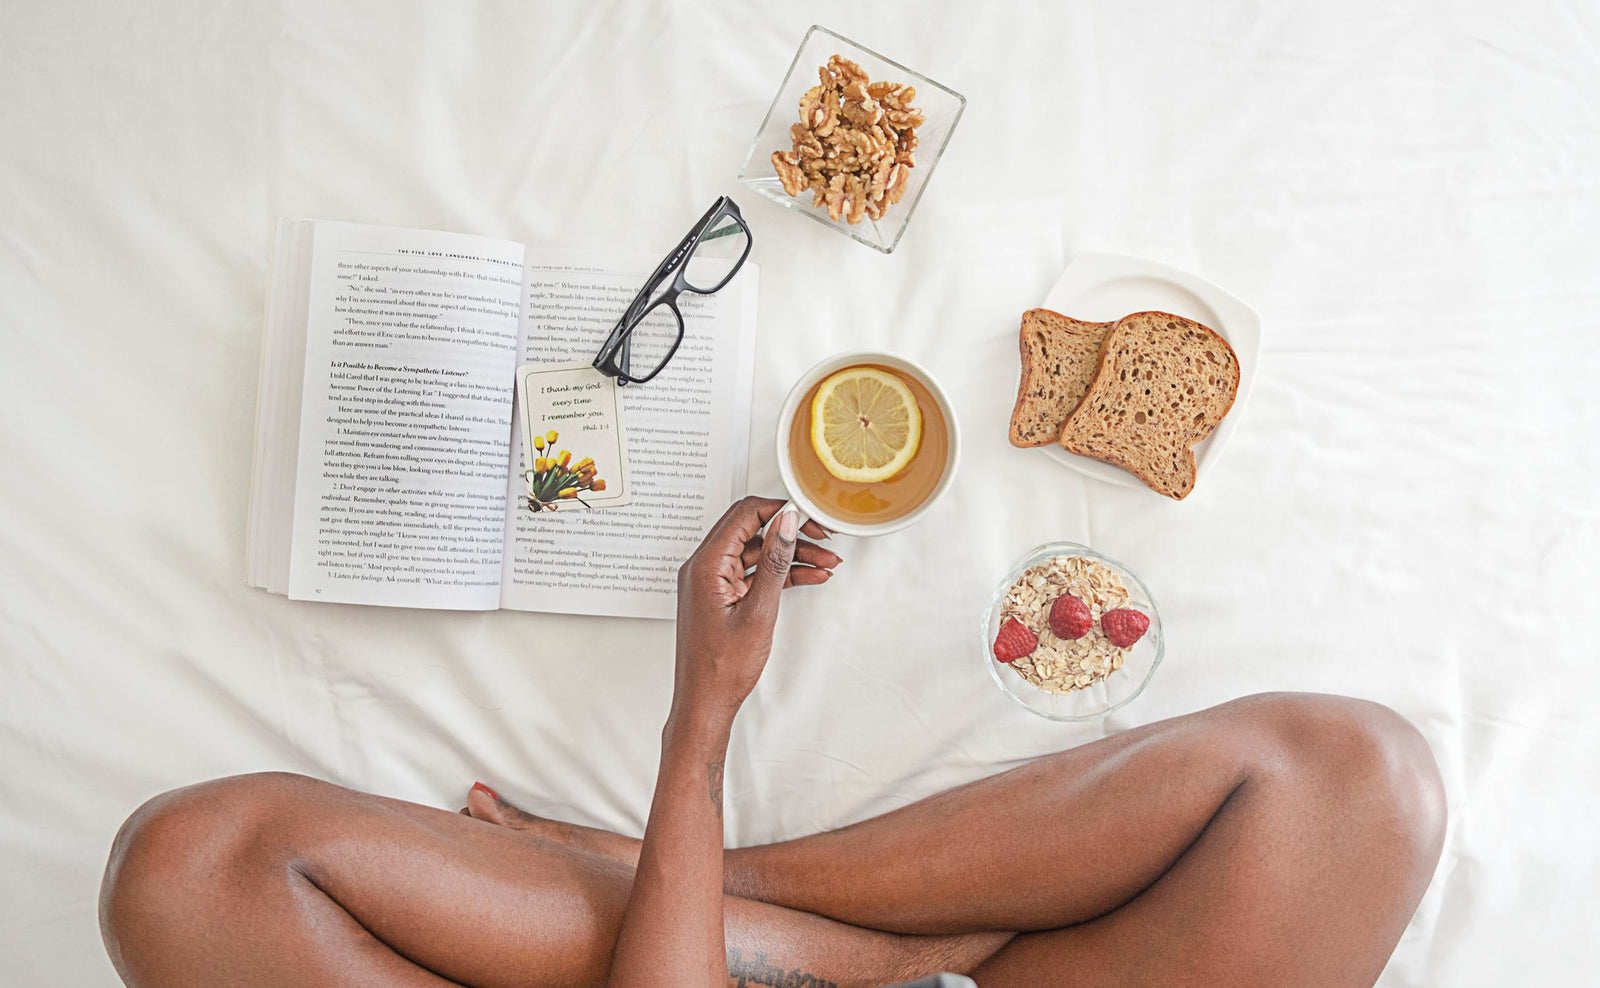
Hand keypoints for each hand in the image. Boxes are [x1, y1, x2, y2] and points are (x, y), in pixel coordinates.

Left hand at [670, 496, 838, 727]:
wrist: (706, 704)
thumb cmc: (722, 668)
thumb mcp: (758, 611)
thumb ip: (774, 562)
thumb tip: (785, 524)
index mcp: (705, 565)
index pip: (744, 515)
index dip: (780, 510)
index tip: (809, 516)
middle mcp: (705, 568)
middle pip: (752, 530)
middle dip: (791, 532)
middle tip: (824, 538)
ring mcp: (713, 582)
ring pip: (757, 552)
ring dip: (791, 555)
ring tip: (827, 562)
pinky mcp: (723, 596)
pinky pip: (755, 573)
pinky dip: (781, 574)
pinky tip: (810, 576)